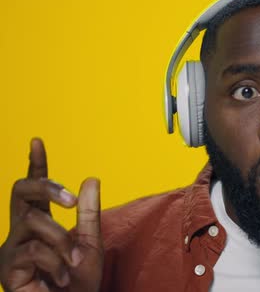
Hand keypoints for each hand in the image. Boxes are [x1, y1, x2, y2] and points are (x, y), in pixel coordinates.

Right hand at [0, 138, 102, 291]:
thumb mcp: (90, 243)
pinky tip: (60, 278)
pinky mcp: (8, 267)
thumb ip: (89, 213)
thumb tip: (91, 179)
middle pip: (21, 191)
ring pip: (34, 221)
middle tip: (71, 199)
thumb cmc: (79, 282)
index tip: (37, 141)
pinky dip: (55, 262)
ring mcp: (13, 247)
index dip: (35, 164)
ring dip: (61, 241)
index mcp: (41, 221)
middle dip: (46, 187)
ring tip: (74, 262)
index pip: (34, 187)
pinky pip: (33, 250)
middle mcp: (22, 230)